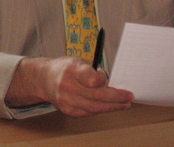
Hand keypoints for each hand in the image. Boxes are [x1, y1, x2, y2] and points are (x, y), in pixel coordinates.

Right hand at [6, 56, 133, 116]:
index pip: (91, 79)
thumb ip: (94, 71)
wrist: (44, 79)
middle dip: (116, 98)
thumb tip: (112, 83)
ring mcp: (66, 100)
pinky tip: (108, 106)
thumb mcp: (79, 61)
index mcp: (71, 69)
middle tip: (129, 97)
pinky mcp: (67, 110)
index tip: (111, 80)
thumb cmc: (65, 67)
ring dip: (112, 107)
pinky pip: (88, 113)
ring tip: (124, 104)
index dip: (103, 81)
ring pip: (94, 108)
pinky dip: (100, 110)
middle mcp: (68, 86)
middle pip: (96, 96)